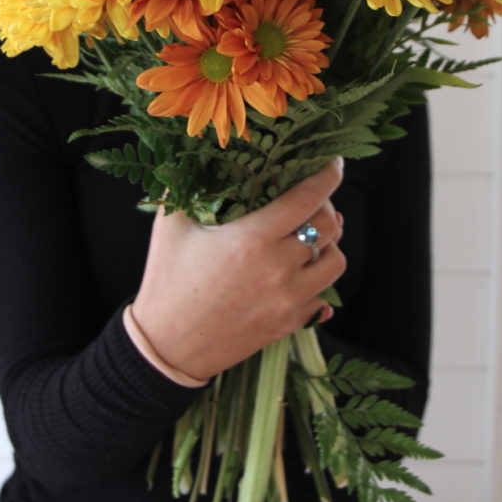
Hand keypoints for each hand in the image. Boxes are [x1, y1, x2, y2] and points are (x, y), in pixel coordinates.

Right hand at [132, 158, 346, 380]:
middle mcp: (278, 268)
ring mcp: (287, 300)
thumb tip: (196, 155)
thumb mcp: (170, 225)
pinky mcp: (288, 324)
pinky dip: (317, 279)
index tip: (334, 162)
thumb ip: (188, 186)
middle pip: (329, 226)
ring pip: (335, 263)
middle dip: (326, 206)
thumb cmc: (166, 280)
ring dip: (329, 244)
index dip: (327, 175)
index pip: (307, 198)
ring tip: (311, 237)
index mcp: (252, 238)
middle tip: (312, 201)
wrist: (165, 346)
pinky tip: (301, 272)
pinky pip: (323, 297)